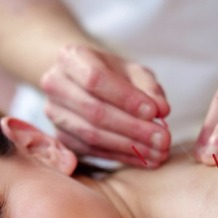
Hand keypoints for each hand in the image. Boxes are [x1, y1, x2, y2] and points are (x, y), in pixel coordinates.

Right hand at [40, 45, 170, 166]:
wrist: (81, 82)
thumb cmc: (111, 73)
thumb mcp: (132, 71)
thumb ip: (148, 87)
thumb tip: (161, 110)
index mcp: (71, 58)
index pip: (96, 79)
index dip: (126, 98)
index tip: (154, 112)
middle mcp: (55, 84)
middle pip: (94, 111)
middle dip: (133, 128)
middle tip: (163, 139)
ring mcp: (54, 113)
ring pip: (91, 136)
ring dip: (129, 147)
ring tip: (158, 153)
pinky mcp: (60, 136)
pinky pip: (92, 151)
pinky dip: (121, 156)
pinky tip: (144, 159)